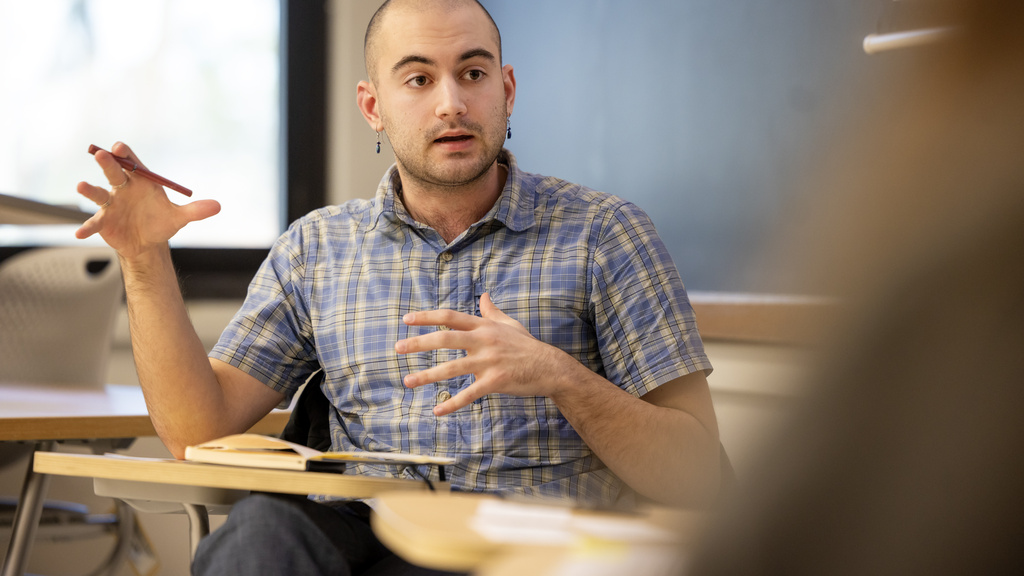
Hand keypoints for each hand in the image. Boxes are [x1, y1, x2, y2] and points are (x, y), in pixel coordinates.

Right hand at [75, 142, 219, 258]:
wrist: (147, 243)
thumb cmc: (161, 223)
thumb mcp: (179, 218)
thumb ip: (195, 211)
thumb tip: (217, 206)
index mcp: (141, 182)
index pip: (132, 163)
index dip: (126, 154)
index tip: (120, 146)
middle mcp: (122, 188)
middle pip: (113, 172)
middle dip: (107, 163)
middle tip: (101, 153)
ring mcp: (110, 204)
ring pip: (98, 193)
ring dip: (89, 190)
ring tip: (81, 186)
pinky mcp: (103, 220)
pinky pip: (93, 222)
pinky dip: (86, 227)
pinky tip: (80, 233)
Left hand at [395, 293, 571, 415]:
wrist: (550, 367)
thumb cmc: (527, 346)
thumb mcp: (510, 324)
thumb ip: (492, 311)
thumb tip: (483, 295)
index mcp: (484, 327)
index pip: (450, 317)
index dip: (427, 317)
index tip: (407, 319)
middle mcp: (483, 341)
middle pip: (445, 338)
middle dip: (419, 342)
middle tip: (397, 347)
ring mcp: (489, 361)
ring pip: (452, 368)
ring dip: (427, 375)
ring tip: (407, 381)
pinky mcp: (495, 381)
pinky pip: (469, 394)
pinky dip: (452, 404)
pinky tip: (437, 411)